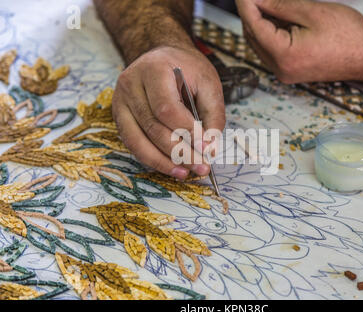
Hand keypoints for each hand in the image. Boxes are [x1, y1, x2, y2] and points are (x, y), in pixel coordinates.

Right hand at [112, 46, 225, 179]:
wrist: (163, 57)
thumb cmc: (187, 69)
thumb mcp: (208, 82)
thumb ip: (213, 114)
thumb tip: (210, 148)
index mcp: (153, 69)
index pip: (166, 108)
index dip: (186, 131)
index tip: (205, 148)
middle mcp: (130, 85)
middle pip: (153, 127)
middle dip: (179, 152)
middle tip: (201, 167)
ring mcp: (120, 102)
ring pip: (139, 141)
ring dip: (164, 162)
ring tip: (187, 173)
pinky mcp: (119, 117)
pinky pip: (134, 144)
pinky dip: (153, 160)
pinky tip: (172, 168)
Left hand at [236, 0, 362, 82]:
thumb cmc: (349, 35)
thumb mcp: (312, 12)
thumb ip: (279, 6)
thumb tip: (256, 0)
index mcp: (284, 56)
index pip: (254, 26)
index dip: (246, 4)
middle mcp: (280, 69)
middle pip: (253, 37)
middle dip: (250, 13)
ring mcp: (284, 73)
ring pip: (260, 44)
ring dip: (258, 23)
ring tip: (263, 3)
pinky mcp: (290, 72)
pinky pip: (270, 51)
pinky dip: (268, 34)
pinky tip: (273, 18)